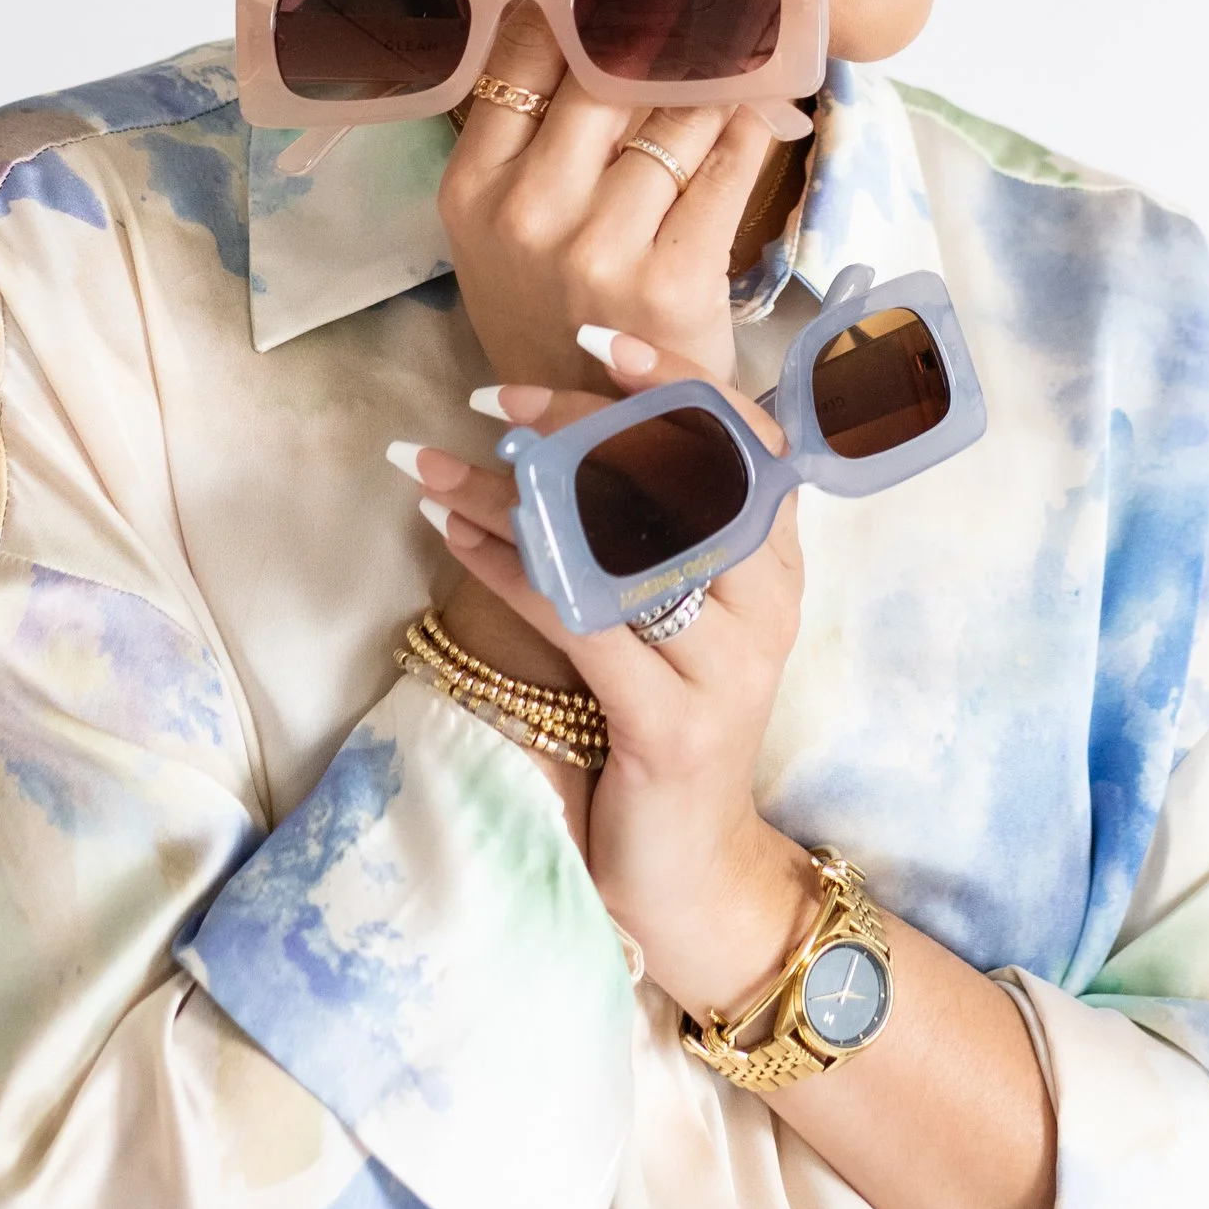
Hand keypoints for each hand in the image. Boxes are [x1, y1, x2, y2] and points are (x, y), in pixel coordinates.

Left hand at [392, 330, 819, 1018]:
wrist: (693, 870)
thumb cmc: (671, 720)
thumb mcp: (684, 615)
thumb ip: (661, 528)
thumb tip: (570, 426)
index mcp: (777, 562)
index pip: (745, 437)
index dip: (674, 379)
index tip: (596, 338)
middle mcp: (766, 602)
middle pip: (672, 472)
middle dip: (571, 423)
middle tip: (488, 399)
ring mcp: (724, 665)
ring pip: (610, 543)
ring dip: (509, 493)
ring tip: (432, 464)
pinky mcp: (668, 724)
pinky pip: (576, 620)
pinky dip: (506, 567)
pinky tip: (451, 534)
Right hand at [434, 0, 791, 396]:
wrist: (605, 457)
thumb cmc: (567, 327)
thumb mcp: (514, 234)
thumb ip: (540, 133)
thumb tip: (596, 0)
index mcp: (472, 189)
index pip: (531, 37)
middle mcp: (520, 211)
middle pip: (604, 48)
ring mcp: (589, 249)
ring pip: (671, 98)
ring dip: (727, 14)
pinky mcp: (664, 284)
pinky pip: (721, 165)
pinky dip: (759, 110)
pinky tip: (786, 69)